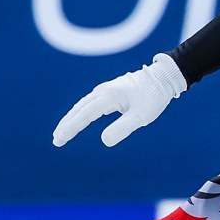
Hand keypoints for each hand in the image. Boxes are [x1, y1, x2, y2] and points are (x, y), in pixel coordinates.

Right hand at [53, 54, 187, 146]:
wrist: (163, 78)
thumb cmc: (153, 98)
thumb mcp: (141, 116)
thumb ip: (123, 128)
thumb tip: (104, 141)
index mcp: (109, 97)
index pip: (84, 115)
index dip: (70, 129)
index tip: (59, 141)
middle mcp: (103, 91)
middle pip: (78, 109)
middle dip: (66, 125)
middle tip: (56, 140)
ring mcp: (105, 89)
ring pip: (82, 105)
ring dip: (71, 118)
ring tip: (63, 132)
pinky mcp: (110, 91)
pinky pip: (89, 103)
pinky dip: (80, 112)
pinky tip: (78, 119)